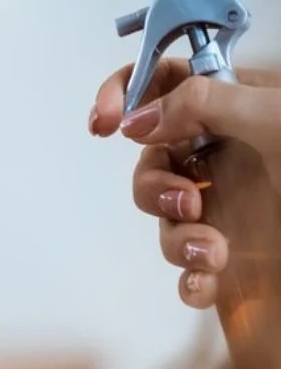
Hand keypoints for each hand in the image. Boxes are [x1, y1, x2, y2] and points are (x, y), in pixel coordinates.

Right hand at [90, 60, 280, 306]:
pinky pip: (188, 268)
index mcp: (236, 105)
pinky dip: (188, 279)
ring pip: (164, 218)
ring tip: (212, 252)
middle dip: (155, 185)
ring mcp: (230, 205)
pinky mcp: (237, 257)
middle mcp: (227, 152)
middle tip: (191, 201)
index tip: (105, 124)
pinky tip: (205, 285)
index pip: (160, 82)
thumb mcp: (277, 118)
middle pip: (150, 159)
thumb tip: (138, 120)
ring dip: (175, 237)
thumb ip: (203, 105)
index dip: (124, 95)